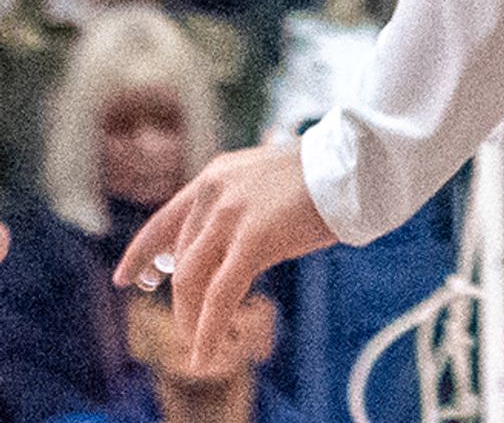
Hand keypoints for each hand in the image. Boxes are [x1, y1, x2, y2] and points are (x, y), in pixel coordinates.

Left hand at [116, 138, 333, 367]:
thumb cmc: (331, 175)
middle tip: (188, 328)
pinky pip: (220, 295)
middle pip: (183, 259)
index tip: (128, 278)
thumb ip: (242, 208)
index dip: (143, 252)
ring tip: (200, 344)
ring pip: (193, 280)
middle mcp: (216, 191)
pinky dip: (210, 329)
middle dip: (182, 300)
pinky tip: (208, 351)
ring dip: (192, 318)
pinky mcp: (253, 239)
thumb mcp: (270, 185)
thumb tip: (225, 252)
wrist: (363, 162)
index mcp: (217, 175)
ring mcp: (232, 214)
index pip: (166, 219)